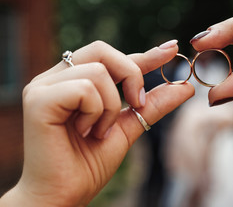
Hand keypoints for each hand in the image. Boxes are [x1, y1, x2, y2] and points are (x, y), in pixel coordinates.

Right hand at [1, 40, 193, 205]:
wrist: (64, 195)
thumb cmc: (89, 163)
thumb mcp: (128, 127)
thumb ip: (153, 105)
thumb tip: (186, 87)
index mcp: (73, 81)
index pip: (112, 58)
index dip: (144, 54)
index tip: (172, 49)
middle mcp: (56, 78)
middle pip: (102, 50)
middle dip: (131, 74)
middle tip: (138, 102)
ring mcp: (43, 86)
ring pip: (98, 71)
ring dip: (110, 107)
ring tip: (98, 131)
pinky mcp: (38, 99)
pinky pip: (84, 88)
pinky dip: (96, 112)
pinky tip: (84, 132)